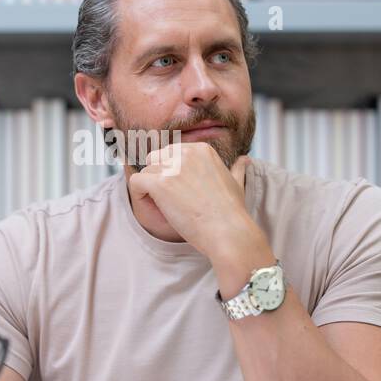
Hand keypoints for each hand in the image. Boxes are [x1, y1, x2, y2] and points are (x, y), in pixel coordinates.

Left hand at [127, 143, 258, 260]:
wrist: (228, 231)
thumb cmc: (232, 212)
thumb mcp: (237, 183)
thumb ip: (237, 169)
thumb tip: (244, 160)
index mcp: (201, 149)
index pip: (171, 153)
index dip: (171, 173)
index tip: (180, 191)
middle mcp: (186, 153)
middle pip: (156, 159)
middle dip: (159, 178)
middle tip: (171, 200)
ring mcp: (172, 167)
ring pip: (146, 171)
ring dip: (150, 189)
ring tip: (166, 207)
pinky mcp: (160, 184)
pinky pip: (136, 182)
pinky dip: (139, 195)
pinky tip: (153, 207)